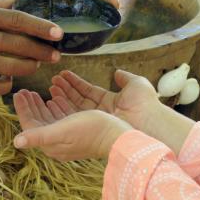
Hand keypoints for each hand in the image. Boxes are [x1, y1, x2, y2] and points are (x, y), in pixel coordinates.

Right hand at [0, 0, 61, 95]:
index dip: (41, 27)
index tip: (59, 33)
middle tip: (56, 55)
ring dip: (28, 68)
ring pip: (9, 68)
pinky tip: (9, 81)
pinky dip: (5, 86)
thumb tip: (23, 1)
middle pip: (17, 45)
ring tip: (36, 66)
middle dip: (41, 51)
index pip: (17, 19)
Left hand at [13, 91, 131, 160]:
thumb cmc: (91, 132)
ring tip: (36, 93)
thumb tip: (15, 142)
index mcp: (50, 144)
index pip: (29, 125)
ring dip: (41, 106)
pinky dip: (56, 108)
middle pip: (38, 122)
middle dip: (31, 106)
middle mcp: (57, 144)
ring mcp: (68, 139)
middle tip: (25, 90)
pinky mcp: (78, 133)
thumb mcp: (62, 131)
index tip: (18, 92)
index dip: (23, 109)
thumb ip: (38, 136)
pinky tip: (54, 99)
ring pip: (49, 120)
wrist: (118, 137)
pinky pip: (61, 119)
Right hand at [45, 69, 160, 130]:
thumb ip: (124, 77)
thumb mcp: (136, 84)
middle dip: (65, 89)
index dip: (76, 83)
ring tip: (51, 86)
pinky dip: (64, 107)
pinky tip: (54, 98)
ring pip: (75, 107)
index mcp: (112, 101)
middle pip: (79, 99)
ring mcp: (97, 120)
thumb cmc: (145, 103)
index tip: (63, 74)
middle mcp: (102, 112)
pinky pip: (76, 116)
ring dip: (62, 96)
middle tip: (52, 80)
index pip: (89, 91)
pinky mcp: (92, 127)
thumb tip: (117, 72)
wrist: (149, 122)